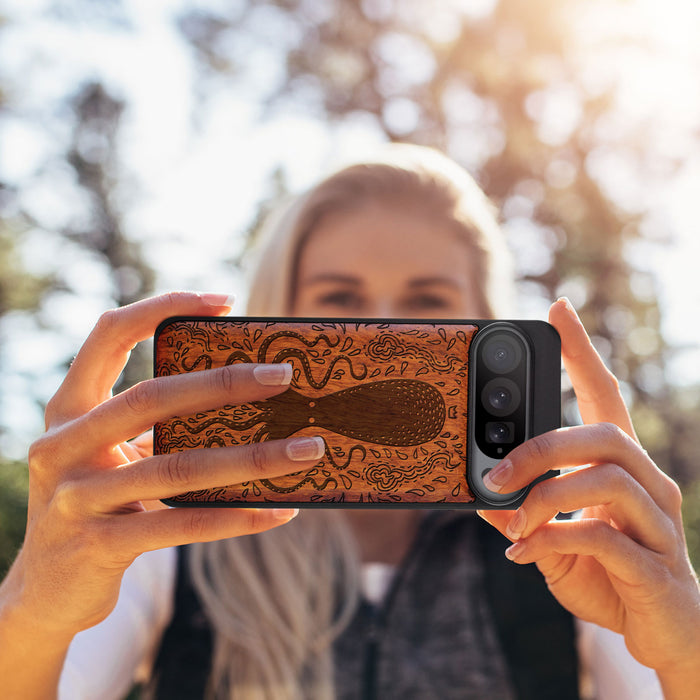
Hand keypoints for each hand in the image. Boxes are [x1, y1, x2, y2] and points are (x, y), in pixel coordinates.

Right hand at [2, 292, 323, 640]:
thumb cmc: (98, 504)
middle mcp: (62, 446)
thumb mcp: (113, 455)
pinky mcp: (98, 546)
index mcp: (68, 409)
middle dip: (224, 383)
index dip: (162, 307)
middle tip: (284, 375)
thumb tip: (250, 400)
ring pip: (177, 468)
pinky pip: (182, 525)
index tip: (224, 301)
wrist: (46, 591)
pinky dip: (237, 517)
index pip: (108, 334)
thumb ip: (156, 427)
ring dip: (253, 458)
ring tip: (307, 450)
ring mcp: (76, 498)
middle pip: (151, 398)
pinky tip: (280, 511)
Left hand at [478, 298, 699, 691]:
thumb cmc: (609, 576)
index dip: (582, 352)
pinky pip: (604, 538)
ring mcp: (659, 523)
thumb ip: (523, 515)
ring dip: (545, 497)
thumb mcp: (553, 540)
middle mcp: (649, 484)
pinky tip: (524, 554)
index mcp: (622, 468)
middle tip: (495, 472)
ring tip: (512, 522)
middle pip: (604, 434)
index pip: (605, 395)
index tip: (558, 309)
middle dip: (541, 447)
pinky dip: (554, 540)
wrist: (664, 635)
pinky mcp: (656, 566)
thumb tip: (479, 496)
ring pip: (607, 479)